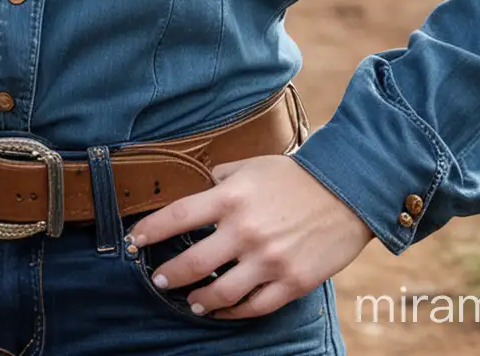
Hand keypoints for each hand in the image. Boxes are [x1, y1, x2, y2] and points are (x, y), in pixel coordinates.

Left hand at [124, 154, 375, 319]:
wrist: (346, 193)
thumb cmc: (295, 177)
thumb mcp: (252, 166)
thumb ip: (222, 177)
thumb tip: (203, 186)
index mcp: (231, 197)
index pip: (178, 216)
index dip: (151, 230)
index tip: (134, 240)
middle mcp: (245, 231)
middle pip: (193, 262)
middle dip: (169, 275)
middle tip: (159, 279)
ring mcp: (268, 260)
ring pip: (220, 293)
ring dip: (199, 300)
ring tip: (190, 301)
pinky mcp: (291, 283)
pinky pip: (254, 307)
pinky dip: (233, 313)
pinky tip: (223, 310)